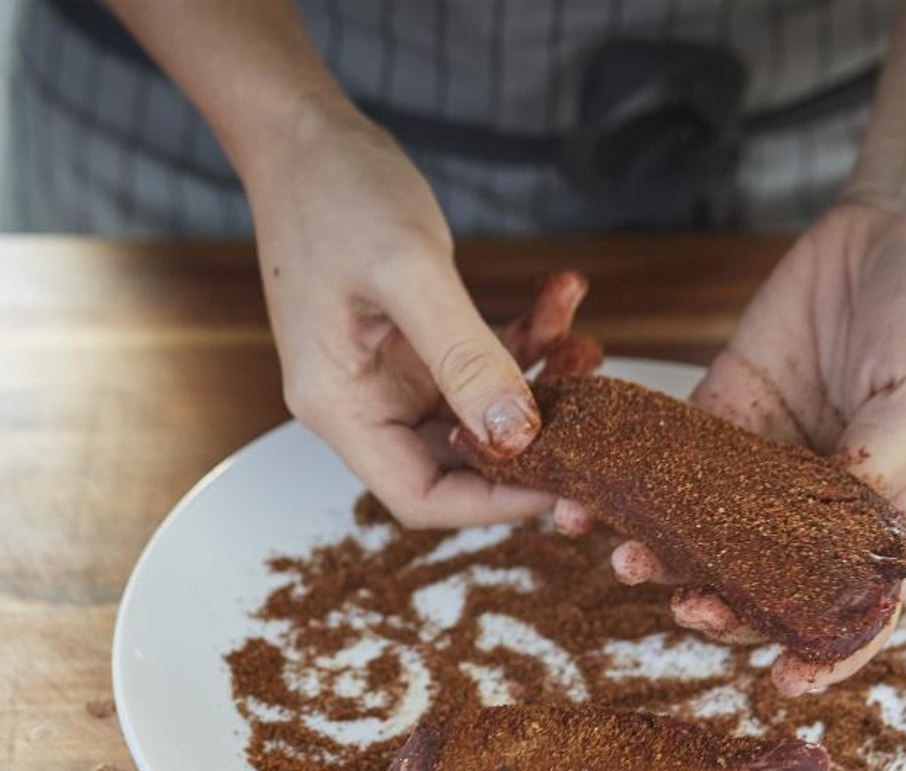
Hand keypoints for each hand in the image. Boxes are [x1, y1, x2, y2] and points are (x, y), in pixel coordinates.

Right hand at [247, 94, 580, 527]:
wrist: (305, 133)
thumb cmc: (335, 192)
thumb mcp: (408, 271)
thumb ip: (464, 356)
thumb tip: (518, 435)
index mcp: (341, 406)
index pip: (421, 496)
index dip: (496, 502)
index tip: (566, 481)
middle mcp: (363, 403)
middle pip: (458, 464)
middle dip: (533, 442)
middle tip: (600, 420)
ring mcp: (390, 375)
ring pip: (481, 412)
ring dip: (538, 381)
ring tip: (584, 339)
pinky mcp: (414, 344)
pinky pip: (482, 363)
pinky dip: (526, 338)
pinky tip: (561, 297)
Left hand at [560, 202, 905, 694]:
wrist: (894, 225)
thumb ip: (889, 465)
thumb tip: (849, 540)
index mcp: (879, 513)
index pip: (852, 609)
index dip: (824, 655)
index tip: (784, 682)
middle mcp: (814, 500)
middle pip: (762, 581)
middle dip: (722, 607)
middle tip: (685, 606)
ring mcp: (761, 461)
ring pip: (702, 532)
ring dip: (663, 557)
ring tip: (626, 560)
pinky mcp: (717, 415)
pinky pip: (662, 465)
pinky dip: (624, 489)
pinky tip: (587, 504)